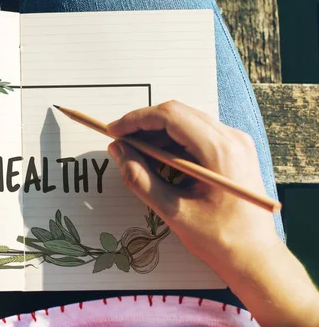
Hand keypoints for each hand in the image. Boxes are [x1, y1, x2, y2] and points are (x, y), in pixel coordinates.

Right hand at [107, 101, 318, 326]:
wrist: (257, 258)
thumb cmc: (219, 240)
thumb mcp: (172, 211)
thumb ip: (140, 178)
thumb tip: (118, 150)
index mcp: (219, 151)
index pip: (170, 116)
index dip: (137, 119)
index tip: (114, 130)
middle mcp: (232, 138)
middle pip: (178, 113)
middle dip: (145, 124)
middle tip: (121, 141)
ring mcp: (236, 141)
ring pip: (187, 120)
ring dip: (158, 133)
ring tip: (138, 154)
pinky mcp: (235, 148)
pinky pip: (198, 132)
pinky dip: (174, 141)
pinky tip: (160, 160)